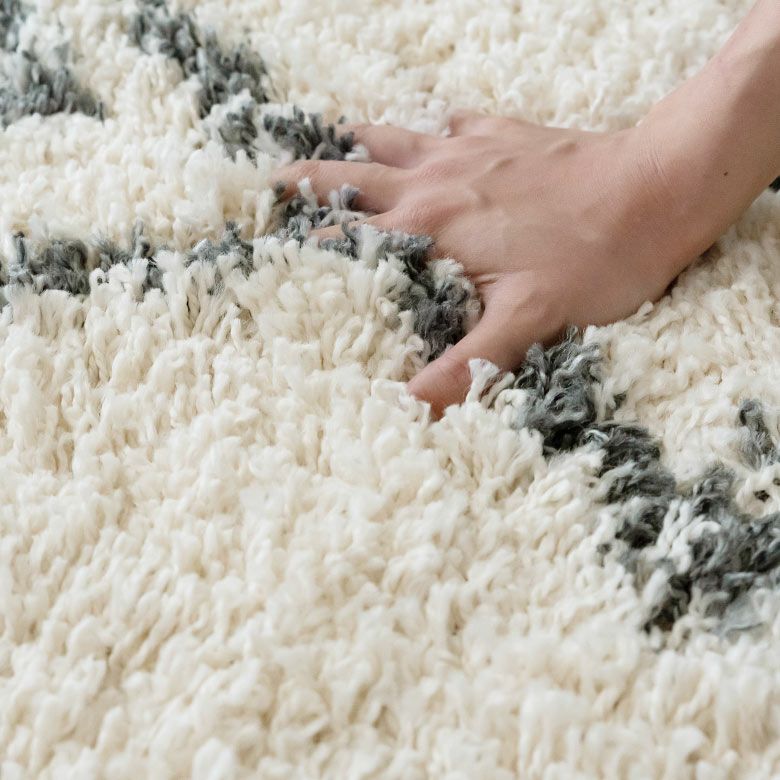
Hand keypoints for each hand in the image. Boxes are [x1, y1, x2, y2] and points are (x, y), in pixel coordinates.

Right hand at [276, 114, 698, 415]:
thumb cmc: (594, 257)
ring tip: (326, 144)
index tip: (262, 249)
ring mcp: (467, 150)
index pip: (345, 236)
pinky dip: (426, 131)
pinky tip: (427, 135)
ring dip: (355, 145)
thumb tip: (409, 410)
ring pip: (391, 139)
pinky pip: (447, 123)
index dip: (301, 245)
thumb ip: (464, 366)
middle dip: (306, 182)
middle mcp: (435, 181)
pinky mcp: (501, 134)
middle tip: (266, 183)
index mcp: (429, 228)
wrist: (655, 189)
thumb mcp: (527, 322)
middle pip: (351, 176)